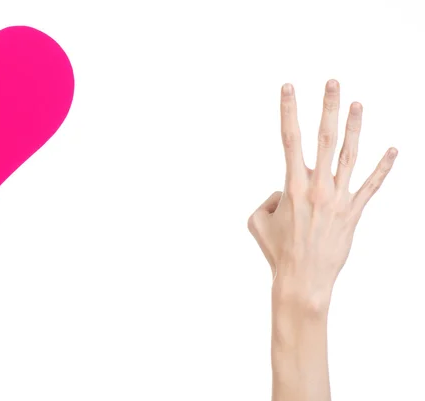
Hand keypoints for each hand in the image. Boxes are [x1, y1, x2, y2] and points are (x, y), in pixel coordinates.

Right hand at [247, 80, 396, 307]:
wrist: (302, 280)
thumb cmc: (276, 251)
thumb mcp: (258, 220)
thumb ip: (270, 198)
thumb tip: (286, 192)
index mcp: (292, 186)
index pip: (289, 139)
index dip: (288, 110)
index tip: (288, 87)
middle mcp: (318, 187)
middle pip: (325, 138)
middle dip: (328, 107)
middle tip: (332, 82)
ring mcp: (339, 199)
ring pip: (349, 155)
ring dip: (355, 127)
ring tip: (358, 103)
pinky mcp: (354, 213)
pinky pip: (371, 186)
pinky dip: (383, 167)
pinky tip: (393, 150)